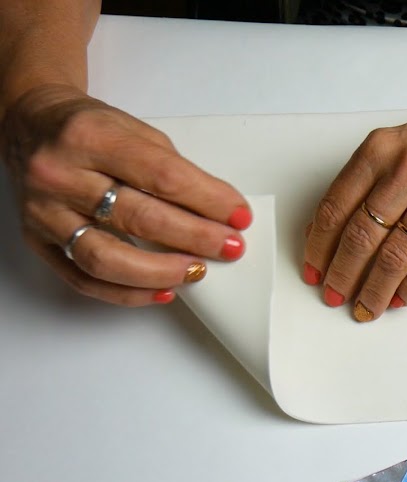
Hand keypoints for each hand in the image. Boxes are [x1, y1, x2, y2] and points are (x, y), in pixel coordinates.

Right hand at [1, 84, 251, 305]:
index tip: (238, 216)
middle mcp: (60, 175)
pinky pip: (84, 279)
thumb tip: (219, 211)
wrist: (31, 128)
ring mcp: (45, 213)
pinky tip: (162, 291)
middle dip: (195, 237)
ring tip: (196, 271)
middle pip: (139, 217)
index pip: (162, 176)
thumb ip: (173, 169)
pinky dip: (127, 293)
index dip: (208, 200)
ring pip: (106, 258)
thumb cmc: (89, 129)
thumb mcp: (135, 130)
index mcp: (89, 137)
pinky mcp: (38, 242)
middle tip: (229, 247)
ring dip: (160, 272)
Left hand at [303, 96, 406, 321]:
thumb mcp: (402, 144)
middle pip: (361, 237)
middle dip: (342, 275)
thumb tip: (332, 229)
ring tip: (366, 307)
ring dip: (375, 290)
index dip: (319, 247)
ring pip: (394, 257)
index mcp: (381, 150)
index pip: (336, 207)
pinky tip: (400, 298)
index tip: (314, 269)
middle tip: (334, 295)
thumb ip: (368, 179)